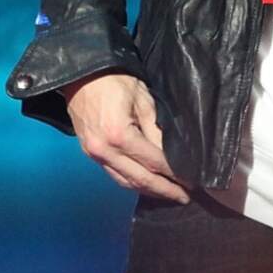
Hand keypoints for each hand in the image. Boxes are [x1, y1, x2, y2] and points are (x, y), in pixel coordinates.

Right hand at [63, 70, 187, 202]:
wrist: (80, 74)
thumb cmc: (113, 80)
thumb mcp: (143, 100)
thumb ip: (157, 130)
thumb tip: (173, 155)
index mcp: (119, 136)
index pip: (154, 162)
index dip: (175, 175)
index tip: (192, 182)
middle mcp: (104, 151)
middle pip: (140, 179)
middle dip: (165, 190)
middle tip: (184, 198)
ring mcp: (94, 154)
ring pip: (125, 182)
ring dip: (148, 190)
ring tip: (168, 193)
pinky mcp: (89, 153)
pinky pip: (114, 174)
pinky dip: (132, 181)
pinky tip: (145, 182)